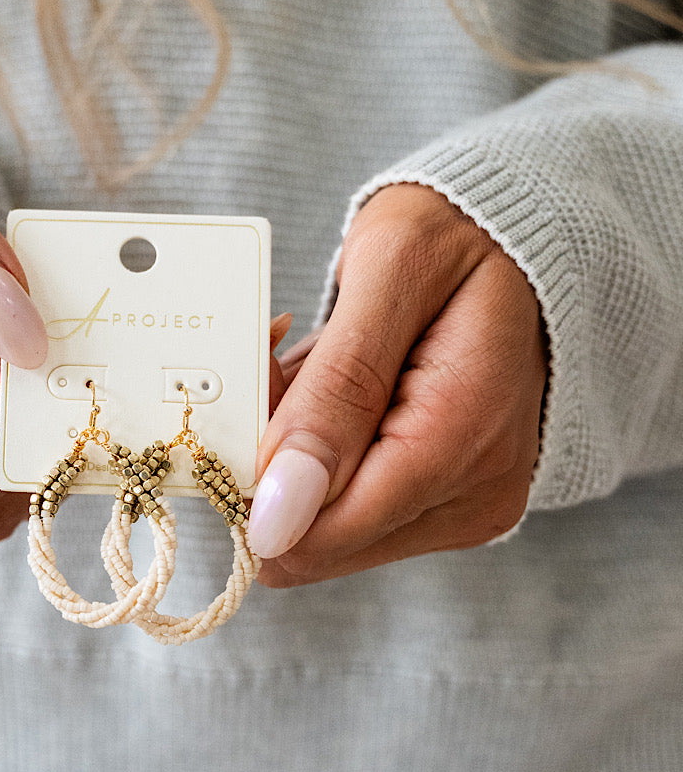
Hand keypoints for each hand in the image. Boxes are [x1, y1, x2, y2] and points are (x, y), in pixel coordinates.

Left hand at [248, 184, 547, 584]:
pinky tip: (338, 393)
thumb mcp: (388, 277)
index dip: (253, 480)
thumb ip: (333, 395)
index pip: (319, 534)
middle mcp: (475, 495)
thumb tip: (277, 515)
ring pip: (322, 528)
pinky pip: (350, 509)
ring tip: (320, 367)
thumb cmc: (457, 235)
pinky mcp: (449, 505)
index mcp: (462, 441)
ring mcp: (465, 506)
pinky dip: (321, 454)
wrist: (519, 234)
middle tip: (283, 364)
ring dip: (293, 452)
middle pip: (314, 537)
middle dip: (272, 459)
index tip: (254, 389)